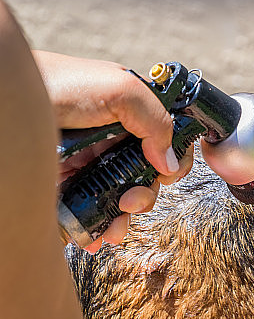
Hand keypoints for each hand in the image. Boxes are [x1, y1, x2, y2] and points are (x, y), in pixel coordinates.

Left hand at [34, 51, 192, 251]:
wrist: (9, 104)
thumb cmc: (57, 84)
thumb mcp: (120, 89)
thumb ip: (156, 121)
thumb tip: (169, 164)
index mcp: (129, 115)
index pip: (165, 141)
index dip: (172, 161)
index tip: (165, 175)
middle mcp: (111, 139)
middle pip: (146, 176)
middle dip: (145, 196)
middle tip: (130, 201)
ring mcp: (89, 162)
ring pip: (120, 198)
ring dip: (123, 219)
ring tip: (113, 228)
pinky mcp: (67, 182)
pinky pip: (90, 209)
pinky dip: (97, 226)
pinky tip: (94, 234)